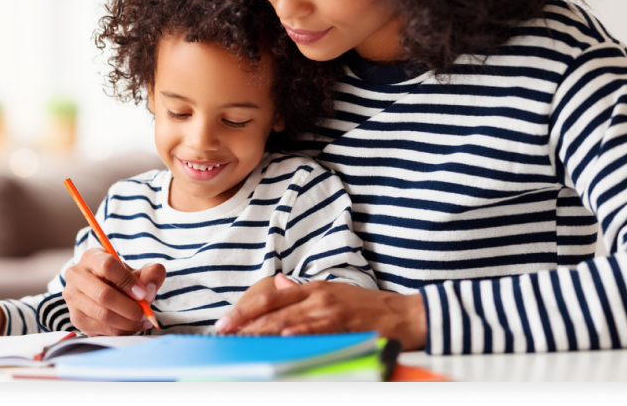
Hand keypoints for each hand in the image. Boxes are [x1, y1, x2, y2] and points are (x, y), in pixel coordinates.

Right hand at [62, 248, 165, 335]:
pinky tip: (132, 326)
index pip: (108, 266)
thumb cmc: (124, 279)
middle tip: (146, 312)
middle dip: (130, 307)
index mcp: (92, 257)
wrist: (108, 291)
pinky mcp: (76, 319)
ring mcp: (73, 298)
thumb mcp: (140, 271)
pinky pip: (101, 329)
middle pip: (103, 295)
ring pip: (103, 314)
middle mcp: (76, 275)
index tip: (143, 293)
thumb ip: (151, 274)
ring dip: (128, 321)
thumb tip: (148, 289)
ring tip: (143, 320)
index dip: (128, 281)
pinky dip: (121, 330)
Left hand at [215, 273, 427, 350]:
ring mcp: (330, 311)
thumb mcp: (333, 292)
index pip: (270, 298)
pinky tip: (283, 339)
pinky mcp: (344, 325)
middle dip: (245, 324)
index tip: (225, 322)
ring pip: (288, 322)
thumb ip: (303, 292)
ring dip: (262, 332)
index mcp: (312, 288)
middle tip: (223, 334)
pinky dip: (299, 335)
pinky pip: (316, 331)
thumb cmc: (367, 307)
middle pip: (273, 311)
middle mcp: (317, 297)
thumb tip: (279, 286)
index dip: (245, 309)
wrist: (402, 314)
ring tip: (241, 340)